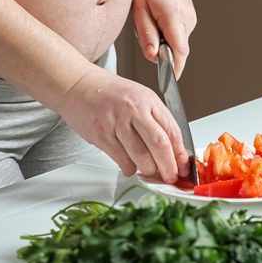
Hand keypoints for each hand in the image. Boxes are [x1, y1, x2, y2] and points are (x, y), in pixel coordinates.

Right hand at [58, 65, 189, 181]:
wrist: (77, 85)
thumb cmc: (110, 92)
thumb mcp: (140, 98)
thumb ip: (156, 121)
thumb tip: (173, 150)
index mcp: (149, 101)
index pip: (172, 130)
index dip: (180, 153)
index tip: (184, 167)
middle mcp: (134, 110)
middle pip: (159, 144)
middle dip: (169, 166)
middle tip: (171, 177)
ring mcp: (117, 123)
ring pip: (140, 155)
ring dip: (149, 170)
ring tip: (151, 173)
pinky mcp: (101, 135)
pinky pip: (121, 159)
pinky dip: (129, 168)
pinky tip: (131, 167)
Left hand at [132, 0, 195, 77]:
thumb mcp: (138, 8)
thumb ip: (147, 35)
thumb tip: (153, 56)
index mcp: (174, 16)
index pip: (180, 51)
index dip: (175, 68)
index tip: (170, 81)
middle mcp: (187, 18)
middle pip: (178, 48)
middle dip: (162, 50)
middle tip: (144, 31)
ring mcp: (191, 16)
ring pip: (177, 40)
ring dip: (163, 39)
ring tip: (149, 17)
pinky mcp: (190, 15)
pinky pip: (179, 32)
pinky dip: (167, 31)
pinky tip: (157, 15)